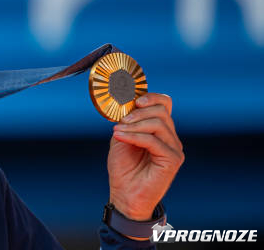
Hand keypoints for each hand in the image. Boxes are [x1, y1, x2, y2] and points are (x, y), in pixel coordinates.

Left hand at [107, 93, 183, 220]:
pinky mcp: (172, 160)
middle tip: (122, 121)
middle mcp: (170, 138)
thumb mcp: (121, 138)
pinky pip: (154, 140)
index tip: (134, 101)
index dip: (151, 97)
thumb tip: (126, 105)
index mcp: (160, 130)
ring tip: (119, 131)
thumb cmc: (123, 169)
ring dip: (135, 125)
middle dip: (139, 112)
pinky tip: (121, 137)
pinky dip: (135, 136)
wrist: (124, 194)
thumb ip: (126, 122)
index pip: (164, 104)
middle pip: (162, 111)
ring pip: (159, 123)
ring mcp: (174, 148)